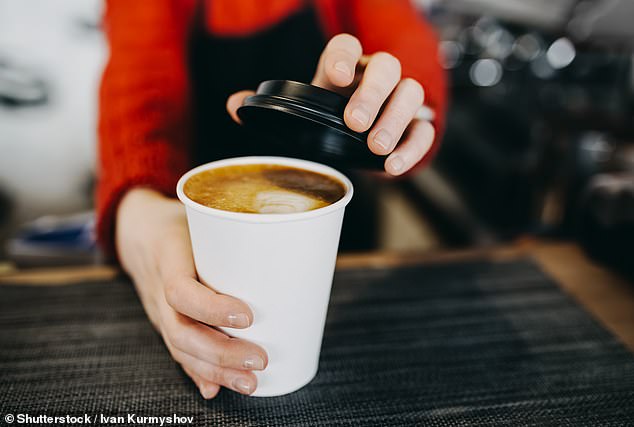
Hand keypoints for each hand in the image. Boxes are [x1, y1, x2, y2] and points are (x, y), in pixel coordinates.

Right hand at [115, 188, 267, 397]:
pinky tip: (216, 389)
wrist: (137, 231)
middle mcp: (157, 290)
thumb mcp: (199, 215)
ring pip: (180, 348)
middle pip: (181, 331)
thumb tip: (283, 240)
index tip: (248, 316)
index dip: (212, 308)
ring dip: (216, 371)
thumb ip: (232, 230)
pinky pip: (178, 352)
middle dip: (221, 353)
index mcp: (168, 257)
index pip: (180, 290)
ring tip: (250, 383)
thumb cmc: (179, 221)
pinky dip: (198, 373)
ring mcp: (158, 310)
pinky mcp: (165, 322)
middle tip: (260, 360)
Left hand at [226, 33, 434, 175]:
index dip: (343, 56)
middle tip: (354, 121)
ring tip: (376, 146)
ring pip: (412, 93)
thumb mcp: (301, 113)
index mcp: (344, 69)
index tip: (334, 76)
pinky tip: (393, 166)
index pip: (347, 46)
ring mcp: (399, 100)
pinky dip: (413, 147)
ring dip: (396, 118)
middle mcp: (375, 78)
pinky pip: (425, 130)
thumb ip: (271, 108)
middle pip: (386, 67)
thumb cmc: (329, 121)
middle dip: (372, 93)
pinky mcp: (415, 126)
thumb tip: (235, 106)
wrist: (358, 142)